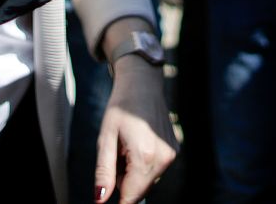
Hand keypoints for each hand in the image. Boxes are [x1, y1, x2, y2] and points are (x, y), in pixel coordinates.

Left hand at [94, 60, 176, 203]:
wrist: (143, 84)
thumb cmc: (121, 108)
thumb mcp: (106, 138)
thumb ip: (104, 172)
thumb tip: (100, 199)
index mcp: (145, 155)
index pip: (131, 196)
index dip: (116, 198)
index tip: (108, 189)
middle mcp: (164, 158)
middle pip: (139, 190)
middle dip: (124, 180)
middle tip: (117, 153)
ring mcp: (172, 154)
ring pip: (147, 181)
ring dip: (134, 172)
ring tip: (128, 145)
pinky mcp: (175, 151)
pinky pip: (156, 169)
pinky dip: (144, 164)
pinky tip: (139, 142)